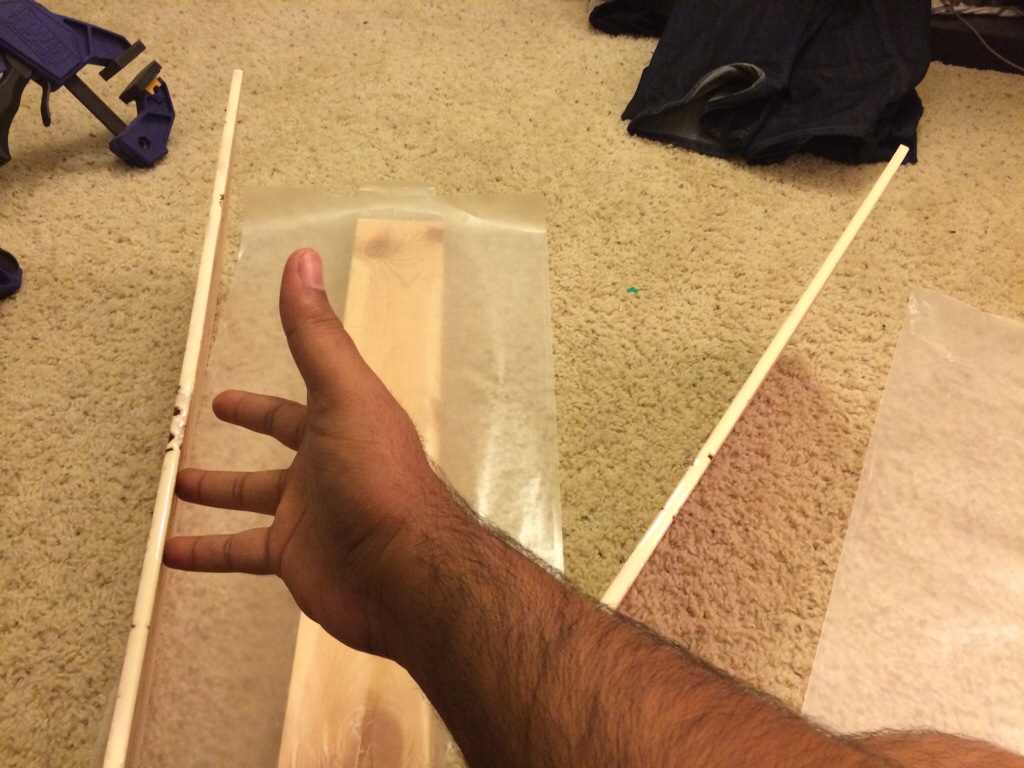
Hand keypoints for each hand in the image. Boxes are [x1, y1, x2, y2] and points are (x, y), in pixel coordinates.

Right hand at [164, 248, 455, 657]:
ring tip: (170, 490)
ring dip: (215, 494)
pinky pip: (240, 552)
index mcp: (339, 424)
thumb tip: (302, 258)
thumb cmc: (377, 477)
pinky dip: (207, 552)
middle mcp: (324, 466)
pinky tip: (172, 553)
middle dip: (245, 432)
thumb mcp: (343, 394)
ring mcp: (309, 515)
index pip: (292, 403)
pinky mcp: (294, 558)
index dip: (259, 398)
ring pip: (250, 500)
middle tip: (199, 425)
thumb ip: (316, 334)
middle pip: (275, 448)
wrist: (403, 572)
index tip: (226, 395)